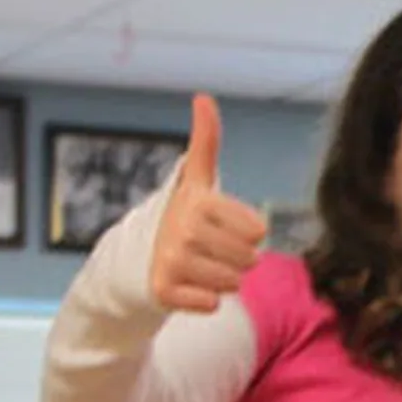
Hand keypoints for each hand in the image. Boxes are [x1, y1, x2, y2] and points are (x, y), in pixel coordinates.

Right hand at [150, 93, 265, 312]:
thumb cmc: (187, 216)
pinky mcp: (163, 291)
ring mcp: (171, 261)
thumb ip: (206, 142)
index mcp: (200, 202)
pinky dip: (207, 301)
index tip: (224, 226)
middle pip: (250, 259)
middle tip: (215, 250)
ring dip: (226, 280)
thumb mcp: (198, 180)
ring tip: (203, 267)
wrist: (144, 256)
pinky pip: (211, 305)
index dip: (249, 233)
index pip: (258, 230)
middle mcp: (183, 229)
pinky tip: (191, 287)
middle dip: (239, 259)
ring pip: (233, 284)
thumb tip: (202, 96)